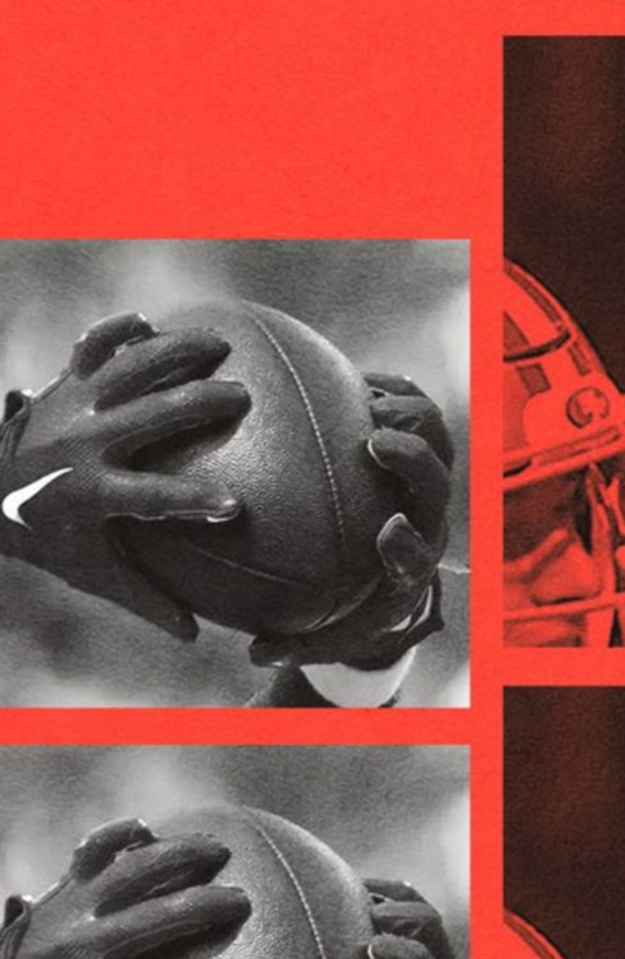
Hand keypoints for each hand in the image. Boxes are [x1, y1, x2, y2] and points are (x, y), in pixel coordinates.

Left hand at [0, 314, 252, 639]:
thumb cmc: (48, 535)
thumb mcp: (91, 571)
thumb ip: (145, 599)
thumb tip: (197, 635)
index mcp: (93, 491)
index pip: (152, 498)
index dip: (192, 502)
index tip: (233, 507)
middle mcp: (85, 443)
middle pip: (151, 417)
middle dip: (198, 404)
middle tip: (242, 400)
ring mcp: (74, 405)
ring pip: (130, 368)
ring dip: (176, 352)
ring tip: (220, 344)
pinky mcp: (66, 383)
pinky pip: (91, 348)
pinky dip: (114, 332)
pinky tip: (146, 322)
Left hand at [0, 819, 249, 958]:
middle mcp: (83, 950)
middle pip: (150, 923)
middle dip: (199, 909)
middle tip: (242, 904)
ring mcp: (73, 912)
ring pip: (128, 874)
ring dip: (176, 857)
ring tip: (219, 849)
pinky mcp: (66, 889)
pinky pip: (90, 853)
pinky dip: (114, 836)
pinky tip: (148, 828)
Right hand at [246, 376, 450, 672]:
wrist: (395, 566)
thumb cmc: (357, 604)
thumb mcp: (331, 632)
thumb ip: (298, 642)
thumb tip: (255, 652)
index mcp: (408, 562)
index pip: (417, 555)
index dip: (408, 543)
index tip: (386, 530)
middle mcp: (426, 516)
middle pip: (436, 483)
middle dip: (414, 461)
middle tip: (376, 441)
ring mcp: (426, 478)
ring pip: (437, 437)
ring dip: (407, 415)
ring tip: (364, 398)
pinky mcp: (419, 442)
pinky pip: (415, 404)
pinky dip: (392, 388)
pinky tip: (352, 377)